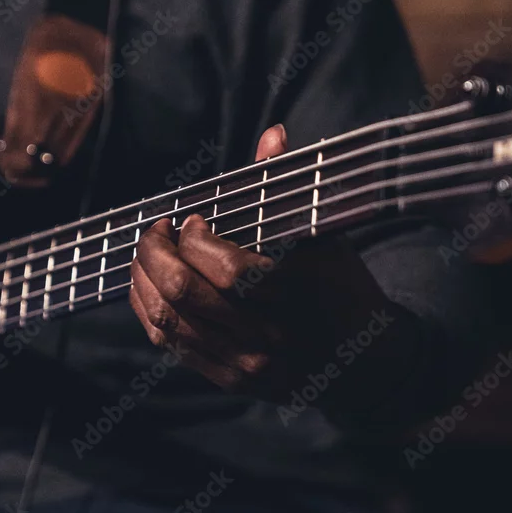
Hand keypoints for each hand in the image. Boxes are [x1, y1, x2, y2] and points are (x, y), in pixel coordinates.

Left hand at [129, 125, 401, 407]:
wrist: (368, 364)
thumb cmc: (342, 287)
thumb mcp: (323, 236)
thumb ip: (288, 187)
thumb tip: (273, 133)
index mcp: (293, 294)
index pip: (219, 264)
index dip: (192, 236)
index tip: (193, 220)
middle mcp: (265, 335)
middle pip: (180, 291)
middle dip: (154, 252)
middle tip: (157, 232)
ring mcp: (244, 363)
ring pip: (166, 319)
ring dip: (143, 279)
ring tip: (148, 255)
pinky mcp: (229, 379)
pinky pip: (170, 344)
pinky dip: (148, 310)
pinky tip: (149, 286)